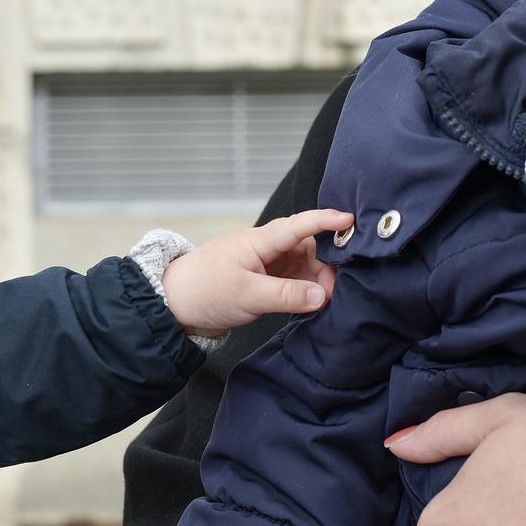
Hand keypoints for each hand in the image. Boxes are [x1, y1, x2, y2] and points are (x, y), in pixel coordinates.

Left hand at [161, 208, 351, 335]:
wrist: (173, 305)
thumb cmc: (204, 291)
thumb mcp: (247, 295)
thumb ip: (286, 295)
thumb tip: (323, 295)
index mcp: (259, 241)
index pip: (299, 224)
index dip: (326, 220)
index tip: (351, 221)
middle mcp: (265, 247)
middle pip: (307, 246)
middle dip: (328, 263)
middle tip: (339, 289)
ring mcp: (264, 263)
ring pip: (302, 264)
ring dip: (317, 279)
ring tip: (327, 299)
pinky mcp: (262, 280)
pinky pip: (293, 279)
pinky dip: (305, 289)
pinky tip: (314, 301)